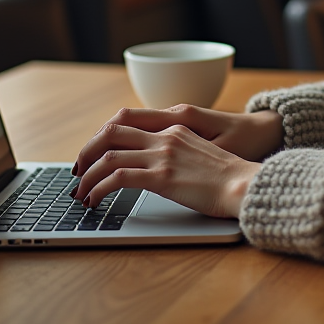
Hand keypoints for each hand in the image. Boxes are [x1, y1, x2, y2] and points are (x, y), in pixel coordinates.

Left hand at [70, 120, 260, 217]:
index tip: (93, 155)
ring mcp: (163, 155)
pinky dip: (99, 189)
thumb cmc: (229, 177)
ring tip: (81, 192)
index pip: (127, 123)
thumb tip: (158, 167)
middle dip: (87, 152)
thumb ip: (177, 152)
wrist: (246, 185)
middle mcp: (165, 136)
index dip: (103, 137)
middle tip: (78, 171)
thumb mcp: (201, 153)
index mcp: (175, 128)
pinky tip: (94, 201)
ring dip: (88, 175)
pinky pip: (118, 177)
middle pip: (111, 132)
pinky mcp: (162, 177)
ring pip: (108, 156)